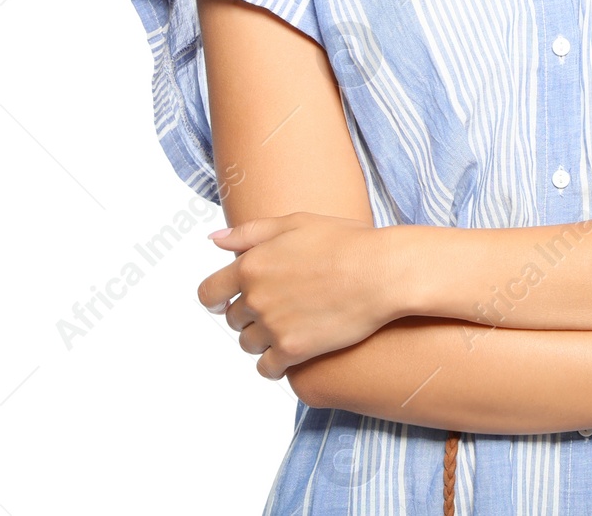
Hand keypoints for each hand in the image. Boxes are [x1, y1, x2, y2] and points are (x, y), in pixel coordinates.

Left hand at [196, 213, 394, 378]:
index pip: (209, 292)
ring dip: (261, 339)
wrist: (382, 272)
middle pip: (233, 319)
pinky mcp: (293, 350)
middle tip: (276, 307)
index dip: (214, 299)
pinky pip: (266, 368)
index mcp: (251, 264)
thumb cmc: (345, 242)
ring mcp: (273, 326)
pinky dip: (274, 364)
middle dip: (249, 315)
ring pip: (248, 344)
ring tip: (287, 328)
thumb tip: (214, 239)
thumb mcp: (296, 222)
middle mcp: (256, 297)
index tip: (221, 303)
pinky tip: (290, 354)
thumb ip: (250, 232)